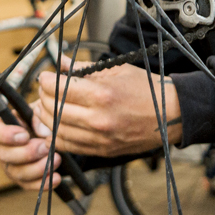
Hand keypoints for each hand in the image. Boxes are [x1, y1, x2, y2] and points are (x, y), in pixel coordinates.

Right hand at [0, 106, 62, 189]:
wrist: (58, 137)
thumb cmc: (45, 120)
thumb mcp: (43, 111)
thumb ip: (40, 116)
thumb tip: (40, 131)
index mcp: (5, 126)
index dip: (6, 135)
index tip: (25, 135)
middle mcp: (4, 148)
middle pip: (4, 155)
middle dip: (27, 152)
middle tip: (46, 146)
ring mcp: (12, 165)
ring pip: (17, 172)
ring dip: (38, 168)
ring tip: (56, 159)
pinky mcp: (23, 180)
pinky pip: (29, 185)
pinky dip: (43, 183)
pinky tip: (56, 177)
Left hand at [33, 55, 181, 156]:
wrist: (170, 114)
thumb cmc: (146, 90)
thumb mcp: (115, 70)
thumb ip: (83, 68)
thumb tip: (61, 63)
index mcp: (102, 94)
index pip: (59, 88)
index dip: (46, 80)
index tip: (46, 76)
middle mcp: (98, 119)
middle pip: (54, 109)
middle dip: (43, 96)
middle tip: (45, 88)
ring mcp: (99, 138)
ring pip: (56, 130)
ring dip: (45, 116)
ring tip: (47, 105)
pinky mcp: (101, 151)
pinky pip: (67, 146)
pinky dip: (55, 135)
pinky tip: (55, 124)